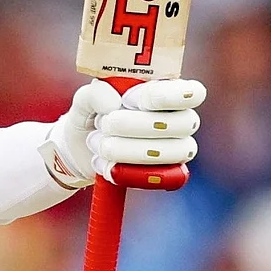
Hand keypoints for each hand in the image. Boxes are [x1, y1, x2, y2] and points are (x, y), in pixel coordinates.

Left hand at [41, 78, 205, 187]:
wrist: (79, 148)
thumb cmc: (92, 114)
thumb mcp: (86, 98)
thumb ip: (97, 93)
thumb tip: (114, 104)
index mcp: (166, 92)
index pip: (191, 93)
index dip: (169, 97)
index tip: (136, 100)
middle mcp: (179, 119)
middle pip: (182, 124)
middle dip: (136, 125)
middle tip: (107, 123)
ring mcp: (176, 149)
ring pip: (170, 152)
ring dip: (127, 150)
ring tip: (102, 144)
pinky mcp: (164, 175)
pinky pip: (157, 178)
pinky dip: (125, 172)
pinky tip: (106, 164)